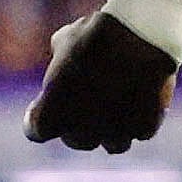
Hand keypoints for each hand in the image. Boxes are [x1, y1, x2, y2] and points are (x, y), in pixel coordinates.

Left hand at [26, 11, 177, 152]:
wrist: (141, 36)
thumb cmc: (97, 36)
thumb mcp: (67, 40)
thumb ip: (61, 58)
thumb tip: (65, 58)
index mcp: (50, 114)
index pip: (36, 130)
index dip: (39, 117)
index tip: (44, 106)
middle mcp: (81, 132)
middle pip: (77, 141)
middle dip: (79, 126)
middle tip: (86, 105)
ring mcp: (115, 133)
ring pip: (114, 145)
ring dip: (113, 131)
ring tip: (118, 108)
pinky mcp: (145, 128)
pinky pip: (141, 132)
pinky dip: (141, 120)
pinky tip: (143, 100)